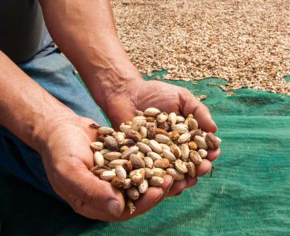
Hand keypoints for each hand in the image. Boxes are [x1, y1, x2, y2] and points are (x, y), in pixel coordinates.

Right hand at [38, 115, 173, 220]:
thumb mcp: (71, 171)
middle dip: (159, 190)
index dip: (144, 203)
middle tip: (177, 180)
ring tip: (181, 168)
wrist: (60, 127)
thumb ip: (92, 190)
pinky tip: (171, 152)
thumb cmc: (60, 150)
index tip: (160, 191)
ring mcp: (118, 177)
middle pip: (139, 197)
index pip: (124, 210)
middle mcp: (109, 193)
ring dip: (163, 175)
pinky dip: (157, 159)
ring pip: (145, 181)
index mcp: (95, 203)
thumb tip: (118, 209)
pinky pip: (143, 163)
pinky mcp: (125, 161)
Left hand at [101, 79, 220, 195]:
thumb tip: (214, 129)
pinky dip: (156, 182)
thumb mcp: (181, 97)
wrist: (126, 93)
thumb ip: (198, 111)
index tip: (213, 153)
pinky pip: (150, 177)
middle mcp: (174, 151)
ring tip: (186, 182)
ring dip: (181, 181)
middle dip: (199, 169)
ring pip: (172, 176)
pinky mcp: (140, 164)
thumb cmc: (156, 93)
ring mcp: (157, 159)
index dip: (210, 152)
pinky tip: (162, 184)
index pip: (202, 148)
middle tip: (203, 168)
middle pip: (190, 165)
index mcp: (187, 137)